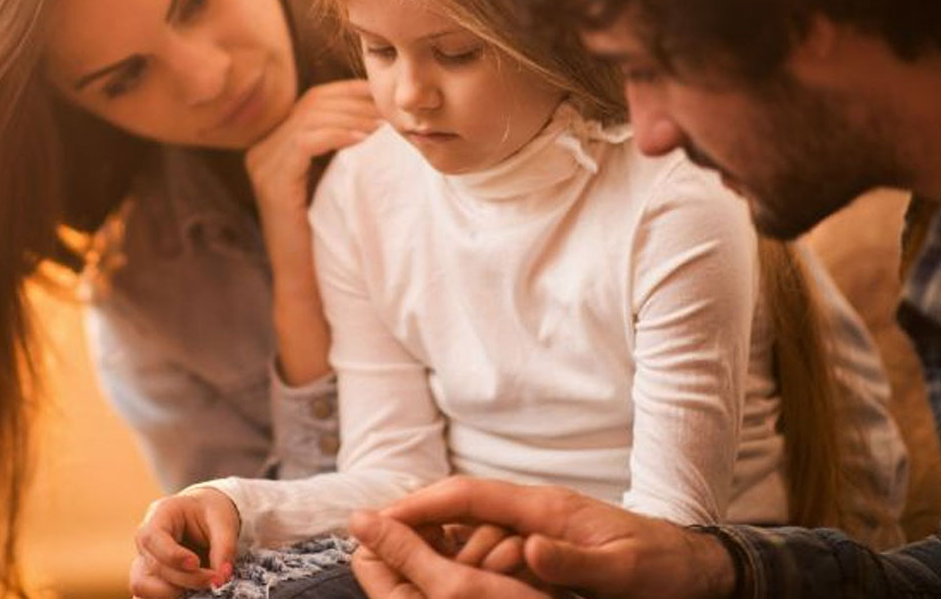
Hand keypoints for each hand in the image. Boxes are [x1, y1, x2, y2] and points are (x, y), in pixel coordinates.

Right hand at [129, 487, 239, 597]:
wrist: (206, 516)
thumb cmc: (211, 512)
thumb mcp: (223, 519)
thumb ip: (225, 546)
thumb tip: (223, 576)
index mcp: (160, 514)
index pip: (153, 537)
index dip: (172, 555)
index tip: (196, 563)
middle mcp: (146, 539)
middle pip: (155, 565)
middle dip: (186, 578)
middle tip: (215, 580)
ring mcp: (145, 560)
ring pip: (144, 586)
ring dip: (173, 592)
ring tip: (203, 586)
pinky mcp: (150, 578)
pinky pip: (148, 595)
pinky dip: (169, 597)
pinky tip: (191, 594)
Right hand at [244, 79, 378, 222]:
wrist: (306, 279)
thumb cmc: (328, 231)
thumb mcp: (332, 180)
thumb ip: (339, 148)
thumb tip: (378, 115)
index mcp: (272, 144)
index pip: (313, 99)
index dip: (350, 92)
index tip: (384, 96)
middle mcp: (260, 150)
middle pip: (312, 104)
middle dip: (356, 103)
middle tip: (390, 112)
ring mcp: (262, 165)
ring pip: (310, 118)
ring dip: (353, 117)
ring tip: (383, 127)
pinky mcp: (272, 182)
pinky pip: (305, 142)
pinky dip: (337, 135)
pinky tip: (363, 140)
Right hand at [377, 476, 736, 598]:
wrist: (693, 565)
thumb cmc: (661, 566)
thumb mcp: (623, 570)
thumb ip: (574, 560)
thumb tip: (526, 548)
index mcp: (545, 507)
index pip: (469, 495)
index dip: (422, 504)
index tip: (382, 517)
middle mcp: (534, 509)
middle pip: (459, 508)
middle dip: (416, 518)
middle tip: (372, 538)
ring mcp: (537, 524)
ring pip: (471, 526)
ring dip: (435, 536)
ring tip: (394, 555)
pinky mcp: (542, 542)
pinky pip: (489, 540)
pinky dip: (461, 549)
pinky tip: (444, 564)